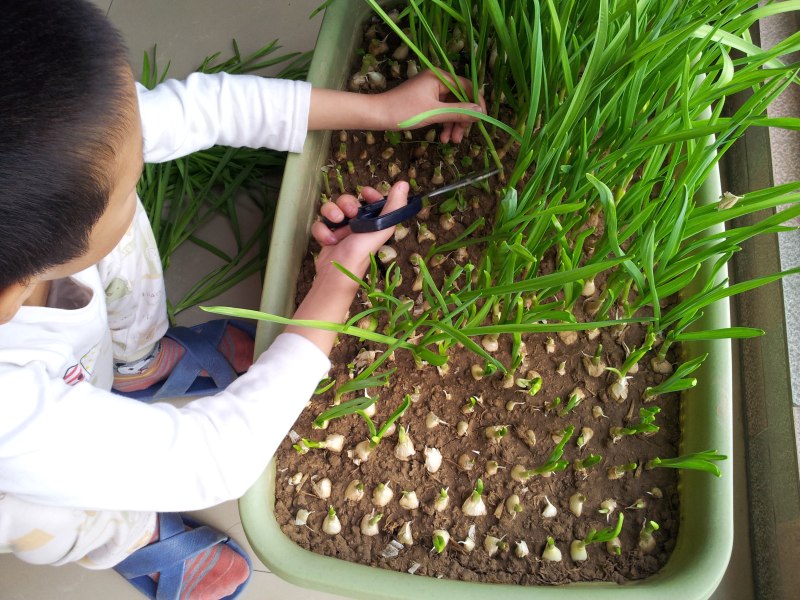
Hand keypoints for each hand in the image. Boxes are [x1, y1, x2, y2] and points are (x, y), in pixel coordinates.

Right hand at [288, 182, 408, 354]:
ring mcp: (341, 231)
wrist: (336, 274)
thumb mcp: (381, 228)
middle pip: (348, 201)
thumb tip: (403, 184)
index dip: (369, 194)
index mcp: (374, 223)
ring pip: (331, 209)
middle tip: (349, 214)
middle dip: (346, 203)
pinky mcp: (326, 237)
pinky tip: (327, 240)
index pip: (373, 201)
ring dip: (331, 213)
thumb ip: (393, 206)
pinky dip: (322, 230)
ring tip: (336, 224)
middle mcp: (358, 225)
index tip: (365, 192)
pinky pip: (320, 224)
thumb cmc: (361, 253)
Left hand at [378, 69, 485, 143]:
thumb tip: (481, 113)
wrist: (377, 115)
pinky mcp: (425, 101)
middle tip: (460, 137)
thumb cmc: (404, 111)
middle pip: (460, 99)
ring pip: (451, 108)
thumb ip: (458, 112)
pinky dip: (443, 124)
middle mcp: (437, 81)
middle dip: (462, 119)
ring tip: (450, 141)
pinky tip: (443, 137)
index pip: (468, 86)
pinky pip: (441, 111)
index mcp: (440, 77)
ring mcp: (431, 91)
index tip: (482, 120)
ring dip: (453, 125)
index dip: (477, 103)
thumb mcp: (434, 113)